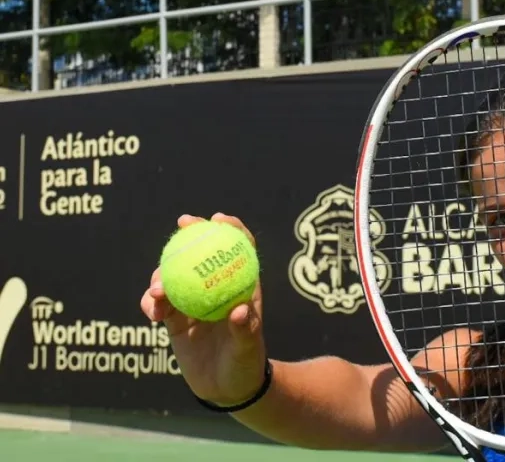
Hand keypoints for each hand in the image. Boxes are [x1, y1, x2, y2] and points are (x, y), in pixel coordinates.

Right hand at [140, 213, 266, 405]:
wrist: (227, 390)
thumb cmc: (246, 364)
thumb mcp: (249, 348)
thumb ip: (245, 330)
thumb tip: (239, 310)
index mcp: (239, 287)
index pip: (239, 250)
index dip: (231, 229)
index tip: (218, 218)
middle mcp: (215, 289)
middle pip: (201, 254)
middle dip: (190, 234)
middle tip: (181, 225)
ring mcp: (193, 302)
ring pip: (174, 276)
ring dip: (163, 274)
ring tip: (157, 290)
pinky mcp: (175, 320)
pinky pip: (158, 305)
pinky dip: (151, 304)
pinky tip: (152, 311)